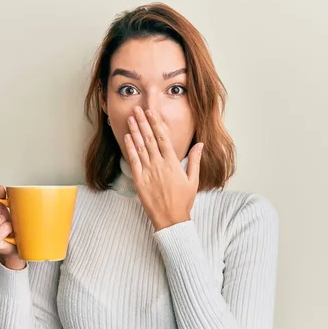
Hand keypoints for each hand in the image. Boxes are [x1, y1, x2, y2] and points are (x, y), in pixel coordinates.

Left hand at [124, 106, 203, 231]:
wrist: (171, 219)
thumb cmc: (183, 200)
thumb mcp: (193, 180)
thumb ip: (195, 160)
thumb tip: (200, 144)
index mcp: (172, 163)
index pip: (163, 138)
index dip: (156, 123)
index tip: (151, 112)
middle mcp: (159, 165)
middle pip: (149, 139)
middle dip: (143, 122)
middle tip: (137, 109)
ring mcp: (148, 172)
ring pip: (140, 147)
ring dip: (135, 131)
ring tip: (130, 118)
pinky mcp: (139, 181)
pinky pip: (133, 161)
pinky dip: (130, 148)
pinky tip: (127, 137)